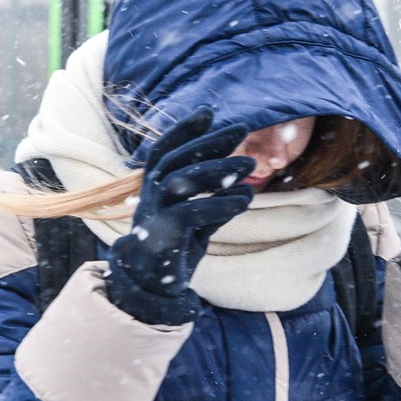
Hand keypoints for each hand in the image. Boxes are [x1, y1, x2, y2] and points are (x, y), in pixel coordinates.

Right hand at [107, 109, 254, 324]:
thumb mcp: (198, 224)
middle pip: (175, 159)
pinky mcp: (163, 234)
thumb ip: (216, 204)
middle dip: (208, 142)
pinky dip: (219, 204)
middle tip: (241, 128)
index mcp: (157, 188)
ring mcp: (154, 213)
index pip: (166, 150)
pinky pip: (191, 212)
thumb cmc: (174, 250)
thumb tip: (245, 189)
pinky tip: (243, 200)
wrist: (151, 288)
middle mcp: (151, 196)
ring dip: (217, 169)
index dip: (183, 130)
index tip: (207, 111)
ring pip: (181, 181)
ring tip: (249, 163)